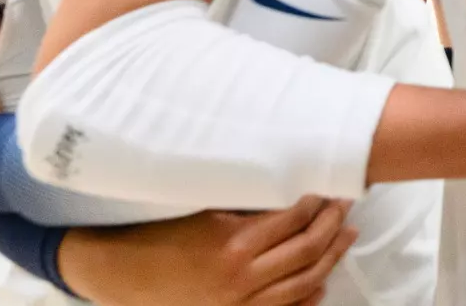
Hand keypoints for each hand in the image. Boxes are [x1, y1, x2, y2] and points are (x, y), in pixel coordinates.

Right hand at [59, 197, 357, 305]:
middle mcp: (241, 275)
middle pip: (307, 248)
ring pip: (304, 281)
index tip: (331, 183)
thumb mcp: (199, 205)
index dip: (319, 198)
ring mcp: (239, 301)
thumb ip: (241, 195)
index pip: (294, 216)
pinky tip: (322, 280)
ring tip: (347, 235)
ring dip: (331, 256)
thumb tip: (279, 172)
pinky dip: (308, 295)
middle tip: (347, 204)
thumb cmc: (156, 233)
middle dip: (334, 223)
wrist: (118, 273)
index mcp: (233, 242)